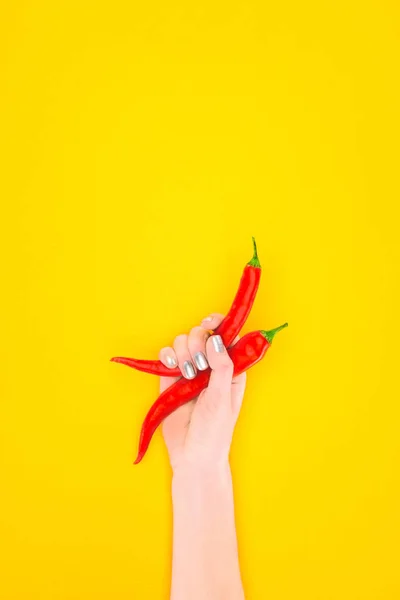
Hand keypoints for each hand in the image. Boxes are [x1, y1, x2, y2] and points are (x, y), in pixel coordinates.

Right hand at [158, 314, 246, 472]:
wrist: (192, 456)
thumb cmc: (215, 431)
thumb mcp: (223, 398)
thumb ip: (222, 367)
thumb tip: (216, 339)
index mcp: (231, 368)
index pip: (227, 336)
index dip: (219, 324)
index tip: (210, 322)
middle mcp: (211, 366)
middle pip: (202, 334)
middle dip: (197, 342)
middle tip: (198, 364)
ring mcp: (190, 370)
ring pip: (183, 341)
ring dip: (183, 352)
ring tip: (186, 375)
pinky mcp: (170, 378)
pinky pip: (166, 355)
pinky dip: (167, 355)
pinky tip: (171, 367)